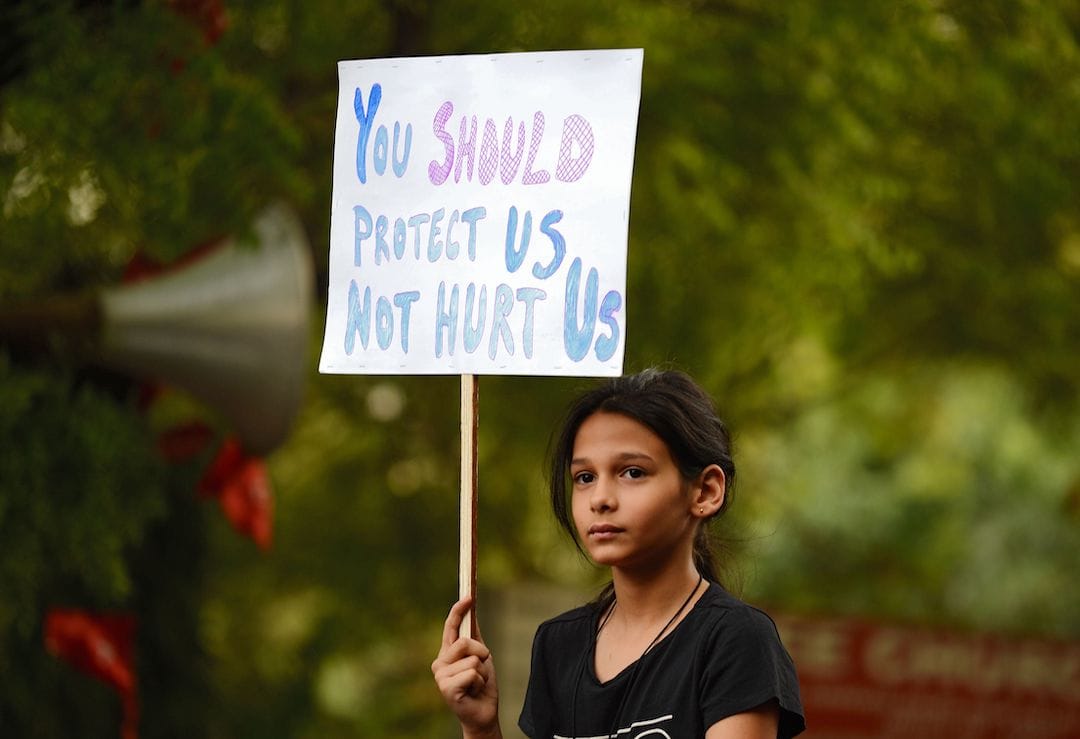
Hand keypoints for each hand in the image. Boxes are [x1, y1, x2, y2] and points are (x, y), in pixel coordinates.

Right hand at [431, 597, 501, 737]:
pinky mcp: (446, 689)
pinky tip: (474, 692)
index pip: (451, 627)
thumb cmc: (481, 685)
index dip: (458, 610)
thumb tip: (472, 612)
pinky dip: (480, 682)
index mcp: (447, 653)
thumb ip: (474, 637)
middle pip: (465, 641)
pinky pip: (472, 674)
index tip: (468, 595)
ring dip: (483, 672)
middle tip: (481, 669)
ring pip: (472, 659)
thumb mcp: (480, 657)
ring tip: (477, 684)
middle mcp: (440, 662)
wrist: (483, 714)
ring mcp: (441, 676)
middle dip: (482, 653)